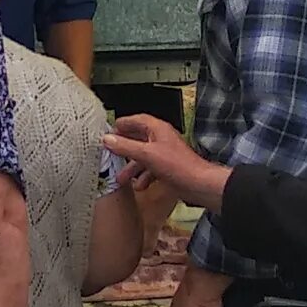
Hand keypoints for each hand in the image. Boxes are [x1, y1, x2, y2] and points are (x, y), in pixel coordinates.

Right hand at [103, 115, 224, 208]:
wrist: (198, 184)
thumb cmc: (178, 166)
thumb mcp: (146, 154)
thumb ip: (125, 146)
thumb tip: (107, 139)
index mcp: (157, 129)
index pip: (137, 120)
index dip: (123, 124)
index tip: (110, 130)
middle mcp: (161, 139)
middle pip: (138, 139)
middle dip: (124, 149)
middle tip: (111, 153)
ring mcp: (165, 154)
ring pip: (143, 157)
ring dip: (132, 167)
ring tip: (121, 178)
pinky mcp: (169, 168)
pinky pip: (151, 169)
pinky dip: (144, 176)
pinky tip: (139, 186)